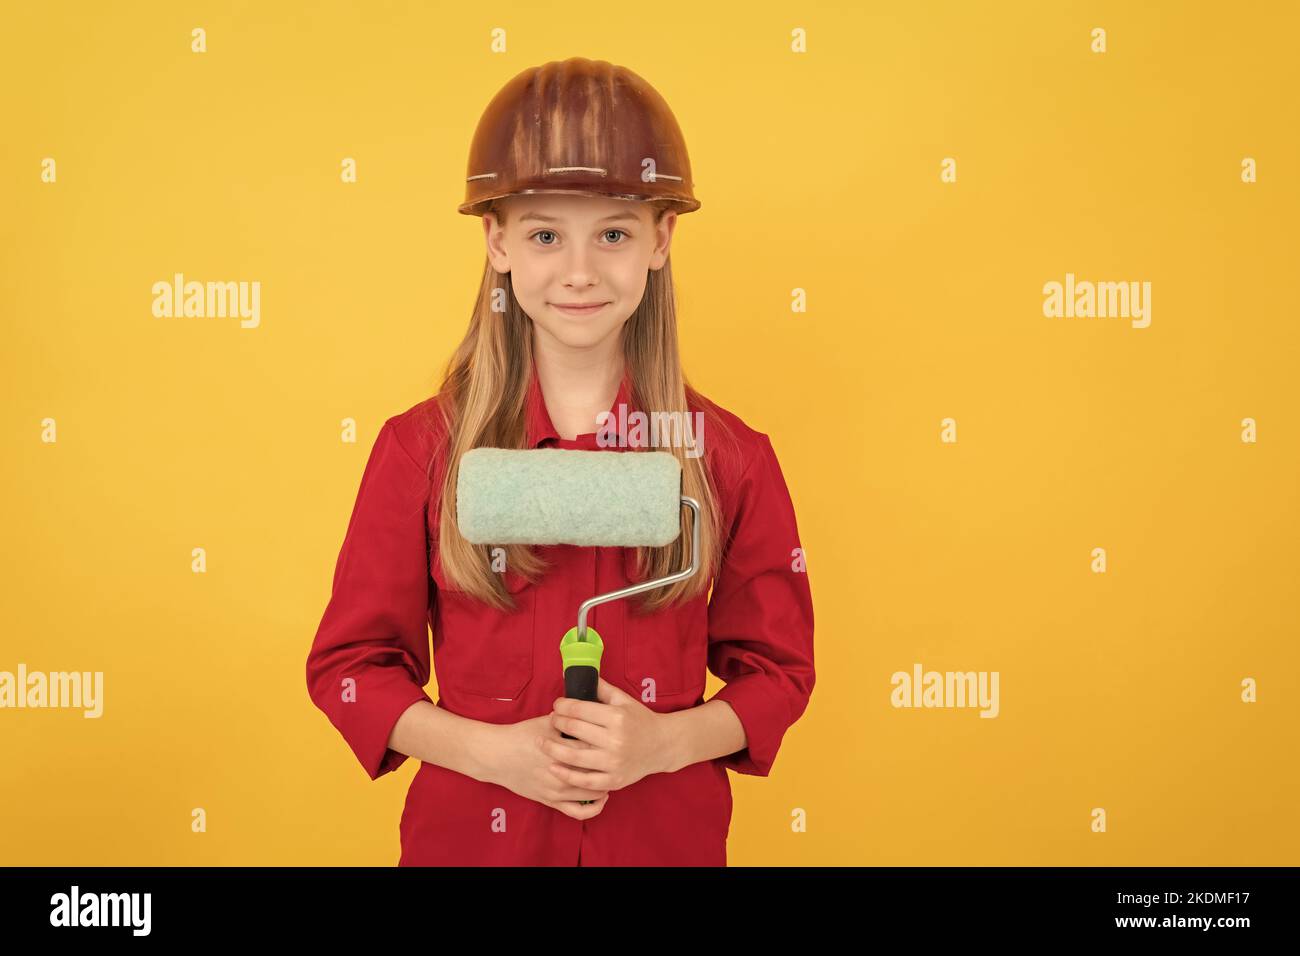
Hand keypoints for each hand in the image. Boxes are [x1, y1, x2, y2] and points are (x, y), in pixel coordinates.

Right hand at [483, 714, 609, 819]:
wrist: (497, 755)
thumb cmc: (522, 735)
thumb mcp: (546, 722)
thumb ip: (570, 720)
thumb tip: (591, 711)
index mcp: (564, 749)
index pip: (595, 747)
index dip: (608, 743)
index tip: (615, 738)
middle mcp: (563, 772)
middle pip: (597, 770)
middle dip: (610, 764)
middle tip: (619, 756)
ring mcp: (557, 790)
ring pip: (592, 792)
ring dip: (605, 783)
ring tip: (611, 774)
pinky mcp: (551, 801)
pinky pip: (578, 811)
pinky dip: (594, 807)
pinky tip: (601, 797)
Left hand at [542, 677, 672, 792]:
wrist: (662, 746)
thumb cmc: (640, 720)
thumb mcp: (624, 700)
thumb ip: (601, 688)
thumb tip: (578, 674)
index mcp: (617, 718)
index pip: (579, 709)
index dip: (562, 706)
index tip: (557, 705)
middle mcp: (615, 740)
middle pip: (573, 729)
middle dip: (557, 722)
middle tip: (550, 720)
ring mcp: (613, 762)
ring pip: (573, 756)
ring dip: (552, 748)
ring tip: (541, 742)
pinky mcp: (613, 780)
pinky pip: (584, 780)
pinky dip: (566, 774)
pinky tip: (553, 767)